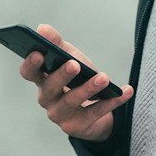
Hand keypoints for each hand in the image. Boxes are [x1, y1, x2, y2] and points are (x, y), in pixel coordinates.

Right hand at [19, 23, 132, 142]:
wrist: (96, 108)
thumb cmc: (78, 79)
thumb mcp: (70, 58)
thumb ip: (57, 44)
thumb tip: (43, 28)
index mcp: (41, 79)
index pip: (28, 72)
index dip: (31, 64)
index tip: (39, 53)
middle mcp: (46, 99)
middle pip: (50, 87)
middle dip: (62, 75)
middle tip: (75, 64)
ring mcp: (59, 115)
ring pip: (72, 101)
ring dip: (88, 88)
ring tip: (104, 77)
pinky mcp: (76, 127)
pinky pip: (95, 113)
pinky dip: (112, 101)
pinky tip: (126, 91)